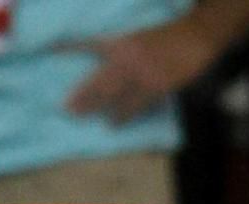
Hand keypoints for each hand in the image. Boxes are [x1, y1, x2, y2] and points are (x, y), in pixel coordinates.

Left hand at [65, 18, 221, 123]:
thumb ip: (115, 50)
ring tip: (84, 118)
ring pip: (115, 96)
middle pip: (99, 82)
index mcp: (121, 45)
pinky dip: (125, 115)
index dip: (69, 50)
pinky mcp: (158, 86)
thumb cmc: (165, 38)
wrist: (196, 35)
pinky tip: (115, 123)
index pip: (90, 46)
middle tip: (68, 110)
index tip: (52, 57)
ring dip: (100, 109)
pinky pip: (137, 105)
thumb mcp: (135, 38)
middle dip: (83, 97)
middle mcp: (128, 59)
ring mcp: (143, 74)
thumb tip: (96, 61)